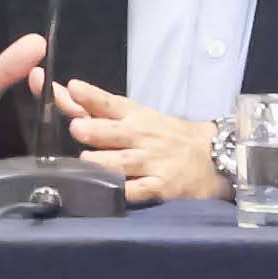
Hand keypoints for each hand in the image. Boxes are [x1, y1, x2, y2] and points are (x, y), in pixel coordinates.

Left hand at [53, 79, 219, 202]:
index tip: (72, 88)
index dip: (91, 96)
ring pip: (121, 163)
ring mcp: (152, 163)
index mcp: (137, 117)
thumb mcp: (140, 118)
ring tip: (84, 161)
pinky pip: (136, 190)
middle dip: (95, 130)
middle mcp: (142, 138)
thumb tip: (65, 94)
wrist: (212, 157)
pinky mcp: (159, 187)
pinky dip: (121, 191)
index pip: (111, 103)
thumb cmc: (167, 136)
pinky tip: (105, 191)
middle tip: (77, 128)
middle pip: (114, 133)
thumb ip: (101, 111)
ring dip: (100, 162)